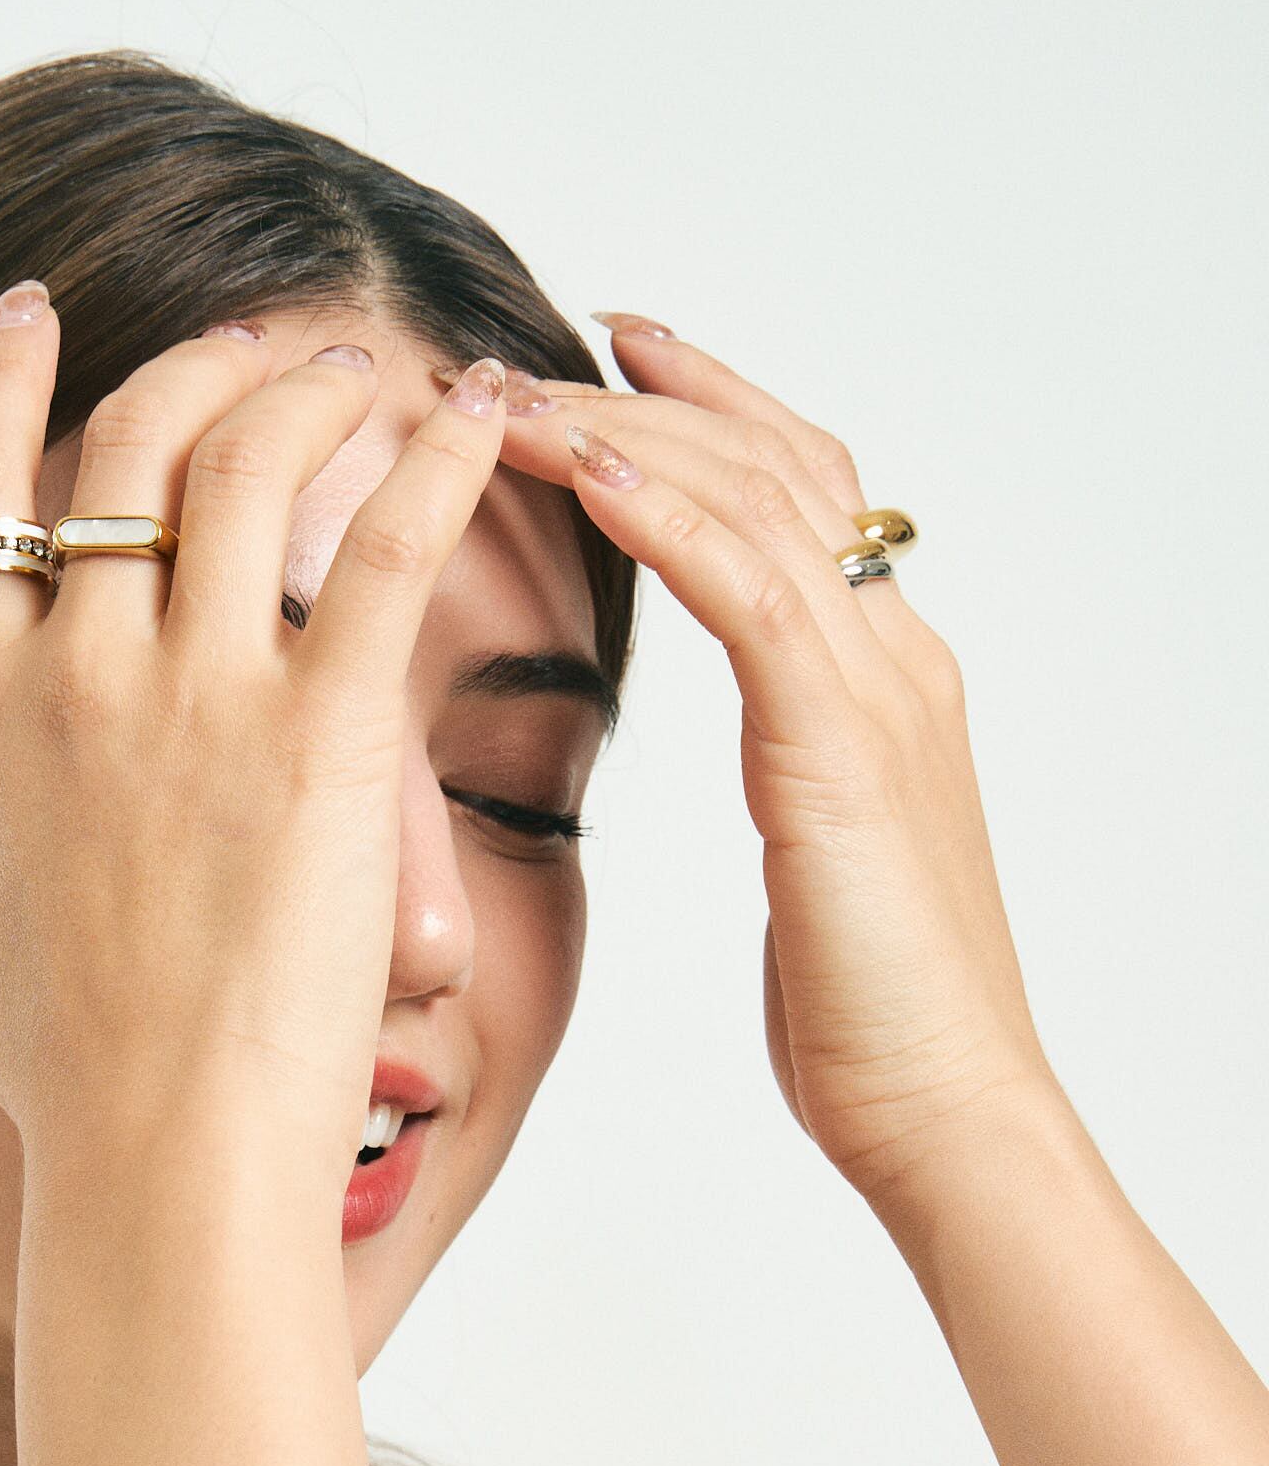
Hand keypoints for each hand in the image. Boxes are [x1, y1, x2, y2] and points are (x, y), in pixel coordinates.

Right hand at [0, 290, 509, 1182]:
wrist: (163, 1150)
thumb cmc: (57, 1067)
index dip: (1, 383)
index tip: (31, 316)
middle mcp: (86, 674)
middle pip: (129, 448)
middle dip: (192, 366)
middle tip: (255, 347)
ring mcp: (205, 696)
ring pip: (251, 460)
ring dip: (307, 390)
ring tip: (359, 374)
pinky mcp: (327, 735)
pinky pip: (389, 547)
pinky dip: (439, 460)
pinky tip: (484, 414)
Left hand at [497, 321, 1062, 1217]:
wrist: (948, 1111)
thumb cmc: (873, 1026)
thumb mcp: (821, 875)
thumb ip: (800, 791)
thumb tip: (775, 781)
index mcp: (882, 688)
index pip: (800, 500)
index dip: (708, 413)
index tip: (611, 355)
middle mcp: (893, 663)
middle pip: (776, 467)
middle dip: (650, 398)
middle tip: (528, 357)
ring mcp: (878, 696)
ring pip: (754, 506)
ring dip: (628, 437)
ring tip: (517, 397)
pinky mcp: (843, 751)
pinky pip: (752, 595)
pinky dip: (672, 520)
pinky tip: (592, 474)